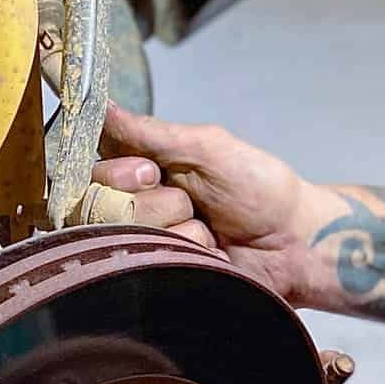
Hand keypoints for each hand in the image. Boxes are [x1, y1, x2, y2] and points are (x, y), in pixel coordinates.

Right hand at [90, 103, 335, 303]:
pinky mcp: (158, 278)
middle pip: (97, 209)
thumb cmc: (258, 189)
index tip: (151, 173)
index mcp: (139, 169)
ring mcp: (144, 247)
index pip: (88, 172)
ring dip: (175, 231)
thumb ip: (149, 133)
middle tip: (192, 204)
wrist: (296, 244)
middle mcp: (132, 208)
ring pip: (124, 240)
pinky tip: (211, 257)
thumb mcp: (206, 148)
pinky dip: (188, 256)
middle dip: (154, 205)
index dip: (116, 175)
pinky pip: (149, 267)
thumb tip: (99, 105)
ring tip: (208, 232)